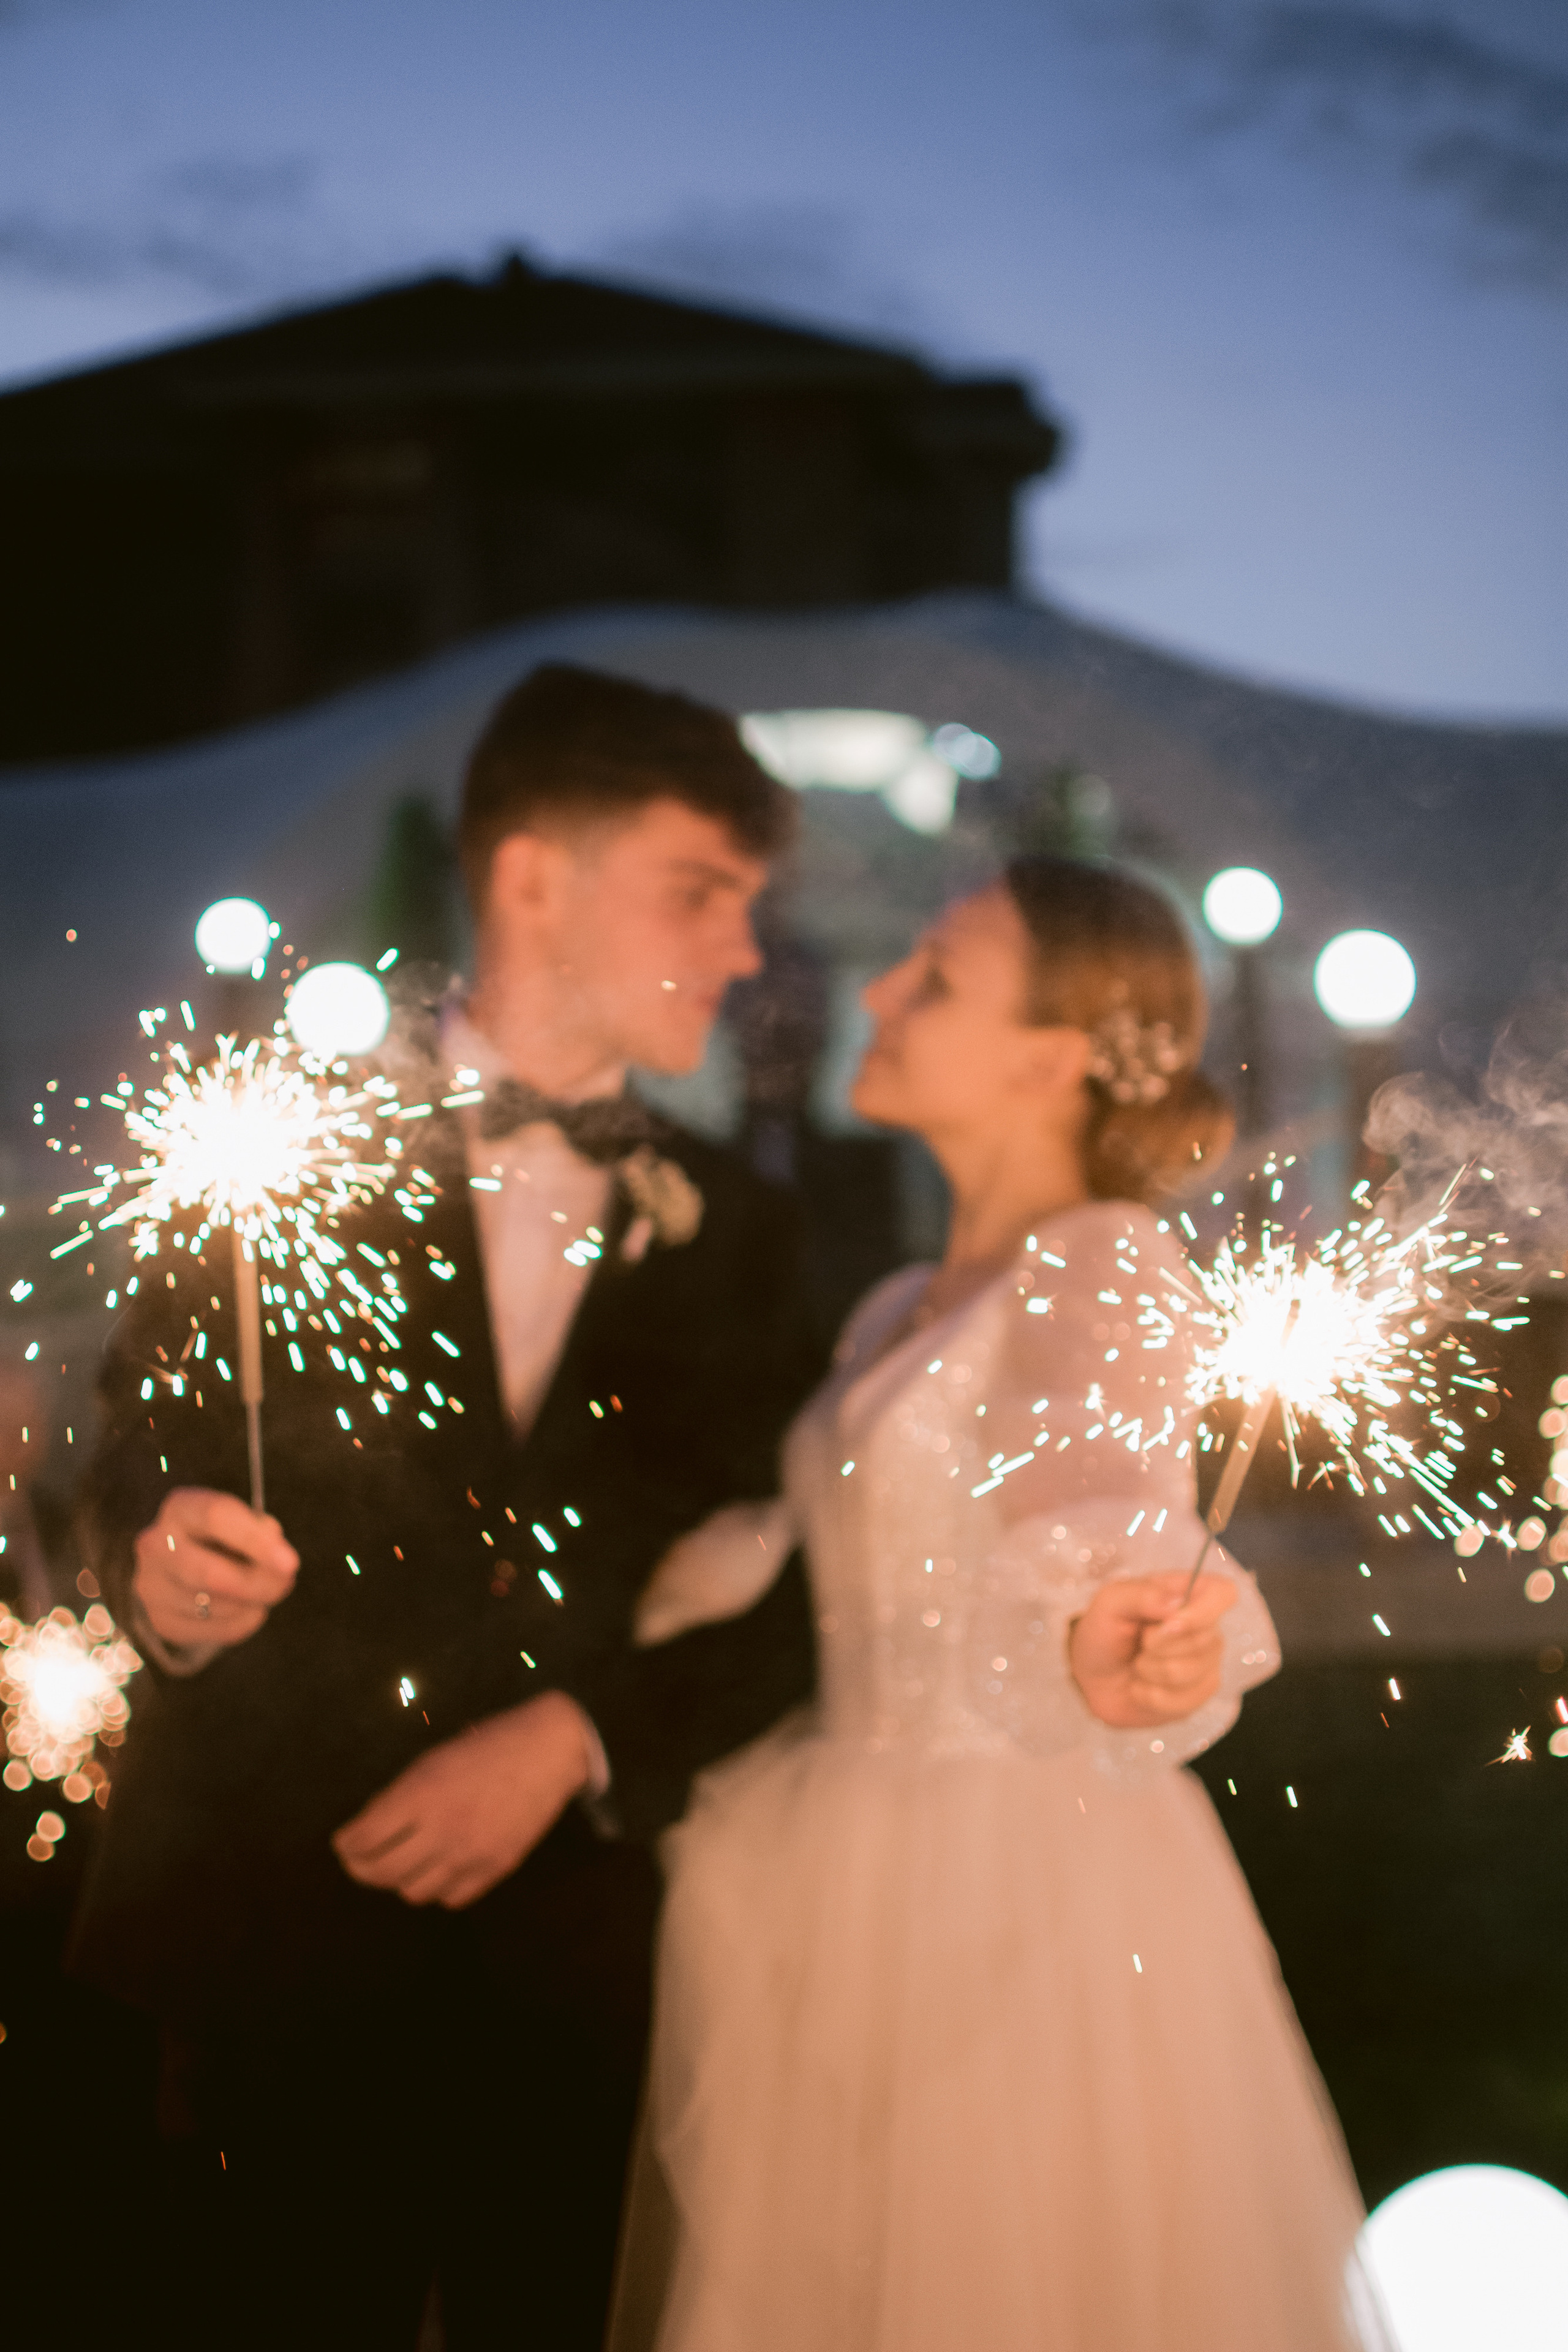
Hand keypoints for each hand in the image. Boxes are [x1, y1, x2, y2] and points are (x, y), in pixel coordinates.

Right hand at [133, 1487, 298, 1650]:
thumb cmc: (225, 1536)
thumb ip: (262, 1532)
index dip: (255, 1541)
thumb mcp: (244, 1521)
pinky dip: (240, 1623)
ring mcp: (151, 1584)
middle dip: (256, 1584)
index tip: (291, 1563)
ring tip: (266, 1591)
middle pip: (207, 1573)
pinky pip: (209, 1630)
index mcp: (181, 1508)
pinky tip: (248, 1609)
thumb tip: (277, 1561)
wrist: (184, 1564)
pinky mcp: (159, 1618)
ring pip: (210, 1606)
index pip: (216, 1518)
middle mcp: (155, 1544)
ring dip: (251, 1603)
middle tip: (287, 1583)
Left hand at [331, 1692, 592, 1909]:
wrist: (549, 1751)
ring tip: (402, 1864)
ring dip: (400, 1880)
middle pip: (382, 1873)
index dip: (346, 1845)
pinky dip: (438, 1888)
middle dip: (362, 1869)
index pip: (365, 1838)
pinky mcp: (496, 1869)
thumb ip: (400, 1795)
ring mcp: (470, 1853)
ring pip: (414, 1892)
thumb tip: (368, 1827)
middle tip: (360, 1861)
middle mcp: (442, 1829)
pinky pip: (451, 1898)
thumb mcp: (433, 1760)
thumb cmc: (487, 1745)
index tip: (343, 1844)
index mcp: (422, 1793)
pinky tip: (438, 1869)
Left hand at [1068, 1571, 1235, 1728]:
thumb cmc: (1105, 1630)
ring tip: (1138, 1664)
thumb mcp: (1111, 1602)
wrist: (1093, 1675)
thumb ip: (1142, 1594)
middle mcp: (1207, 1629)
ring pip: (1189, 1672)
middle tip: (1138, 1642)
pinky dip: (1149, 1696)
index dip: (1205, 1610)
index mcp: (1190, 1594)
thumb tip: (1177, 1604)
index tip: (1171, 1622)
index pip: (1223, 1593)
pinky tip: (1141, 1687)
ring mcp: (1207, 1665)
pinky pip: (1182, 1701)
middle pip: (1204, 1638)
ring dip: (1149, 1670)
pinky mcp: (1197, 1696)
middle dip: (1157, 1644)